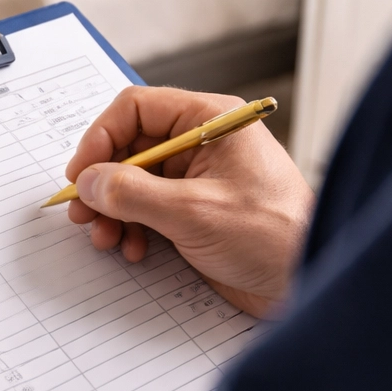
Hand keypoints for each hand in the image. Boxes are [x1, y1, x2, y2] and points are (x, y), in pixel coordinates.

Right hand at [64, 85, 314, 316]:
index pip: (137, 109)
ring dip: (113, 210)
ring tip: (107, 239)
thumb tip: (89, 182)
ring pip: (134, 181)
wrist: (310, 281)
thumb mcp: (193, 211)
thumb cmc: (274, 236)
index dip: (101, 138)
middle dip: (104, 183)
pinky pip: (148, 209)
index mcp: (210, 121)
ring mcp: (198, 178)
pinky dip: (132, 227)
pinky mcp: (196, 211)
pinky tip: (133, 249)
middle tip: (83, 214)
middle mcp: (202, 142)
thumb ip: (133, 193)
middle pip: (130, 147)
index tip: (82, 175)